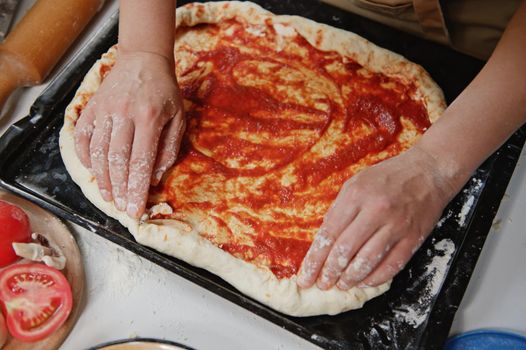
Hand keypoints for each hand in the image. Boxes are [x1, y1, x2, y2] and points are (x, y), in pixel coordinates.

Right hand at [74, 50, 184, 217]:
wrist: (143, 60)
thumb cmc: (165, 92)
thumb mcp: (178, 118)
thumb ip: (168, 149)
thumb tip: (154, 178)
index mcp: (149, 117)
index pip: (141, 161)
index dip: (136, 189)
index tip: (135, 209)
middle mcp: (124, 113)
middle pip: (117, 160)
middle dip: (119, 189)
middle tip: (122, 208)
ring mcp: (104, 110)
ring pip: (97, 152)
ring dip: (102, 179)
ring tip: (109, 197)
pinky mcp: (90, 107)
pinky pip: (82, 138)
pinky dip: (85, 158)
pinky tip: (94, 173)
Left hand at [297, 145, 455, 289]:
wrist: (429, 171)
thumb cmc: (388, 177)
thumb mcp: (356, 183)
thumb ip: (339, 209)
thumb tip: (324, 239)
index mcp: (356, 195)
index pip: (329, 234)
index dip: (315, 259)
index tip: (306, 275)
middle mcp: (375, 210)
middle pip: (345, 249)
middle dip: (329, 272)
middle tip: (322, 284)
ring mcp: (396, 225)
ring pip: (367, 260)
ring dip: (350, 278)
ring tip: (341, 285)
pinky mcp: (413, 237)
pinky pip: (392, 264)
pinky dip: (376, 278)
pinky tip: (365, 282)